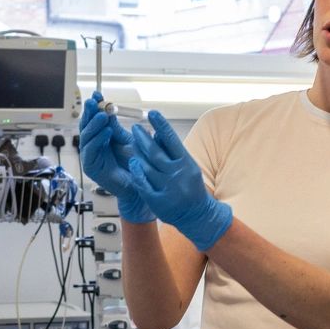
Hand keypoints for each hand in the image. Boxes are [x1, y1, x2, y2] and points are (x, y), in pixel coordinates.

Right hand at [78, 94, 153, 223]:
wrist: (140, 184)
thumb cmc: (136, 164)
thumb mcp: (126, 140)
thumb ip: (116, 126)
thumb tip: (108, 109)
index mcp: (101, 137)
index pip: (93, 118)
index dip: (94, 106)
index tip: (97, 94)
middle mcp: (93, 145)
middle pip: (86, 125)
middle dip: (89, 112)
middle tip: (94, 101)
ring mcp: (91, 156)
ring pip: (86, 137)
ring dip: (93, 125)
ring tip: (102, 115)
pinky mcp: (90, 167)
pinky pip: (90, 151)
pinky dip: (97, 140)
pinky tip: (106, 132)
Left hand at [127, 111, 232, 251]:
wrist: (197, 215)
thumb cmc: (190, 187)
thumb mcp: (187, 166)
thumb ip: (173, 152)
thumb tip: (160, 133)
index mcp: (187, 163)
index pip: (172, 140)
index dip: (161, 125)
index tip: (152, 113)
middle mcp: (177, 175)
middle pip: (155, 153)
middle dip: (143, 138)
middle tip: (135, 128)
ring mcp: (167, 189)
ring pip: (147, 167)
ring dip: (137, 153)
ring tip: (132, 144)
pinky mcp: (158, 201)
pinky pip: (143, 184)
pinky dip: (136, 173)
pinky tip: (132, 164)